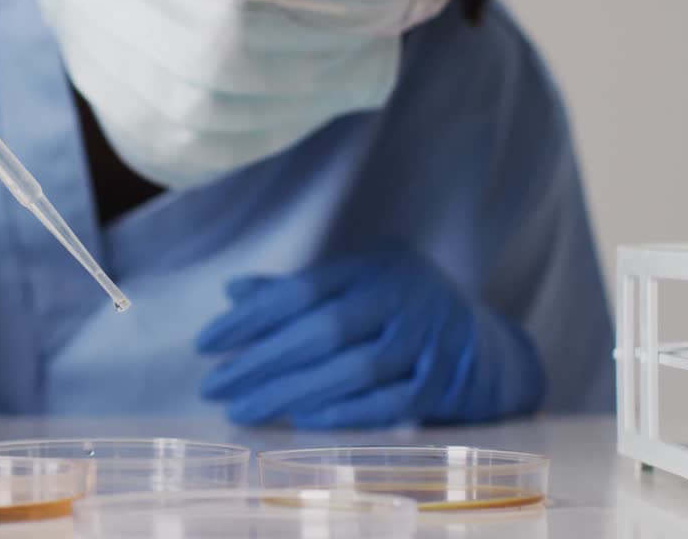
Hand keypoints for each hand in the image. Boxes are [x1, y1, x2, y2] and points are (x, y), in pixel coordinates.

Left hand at [196, 247, 543, 427]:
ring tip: (243, 410)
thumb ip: (297, 289)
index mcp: (372, 267)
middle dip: (262, 361)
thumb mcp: (354, 282)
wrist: (481, 339)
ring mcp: (425, 340)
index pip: (301, 290)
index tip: (206, 342)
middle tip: (214, 386)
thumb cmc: (397, 306)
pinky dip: (345, 412)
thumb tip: (233, 290)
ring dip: (293, 392)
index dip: (251, 316)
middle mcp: (400, 298)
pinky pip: (389, 403)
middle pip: (322, 330)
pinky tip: (302, 420)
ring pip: (353, 368)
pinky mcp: (441, 381)